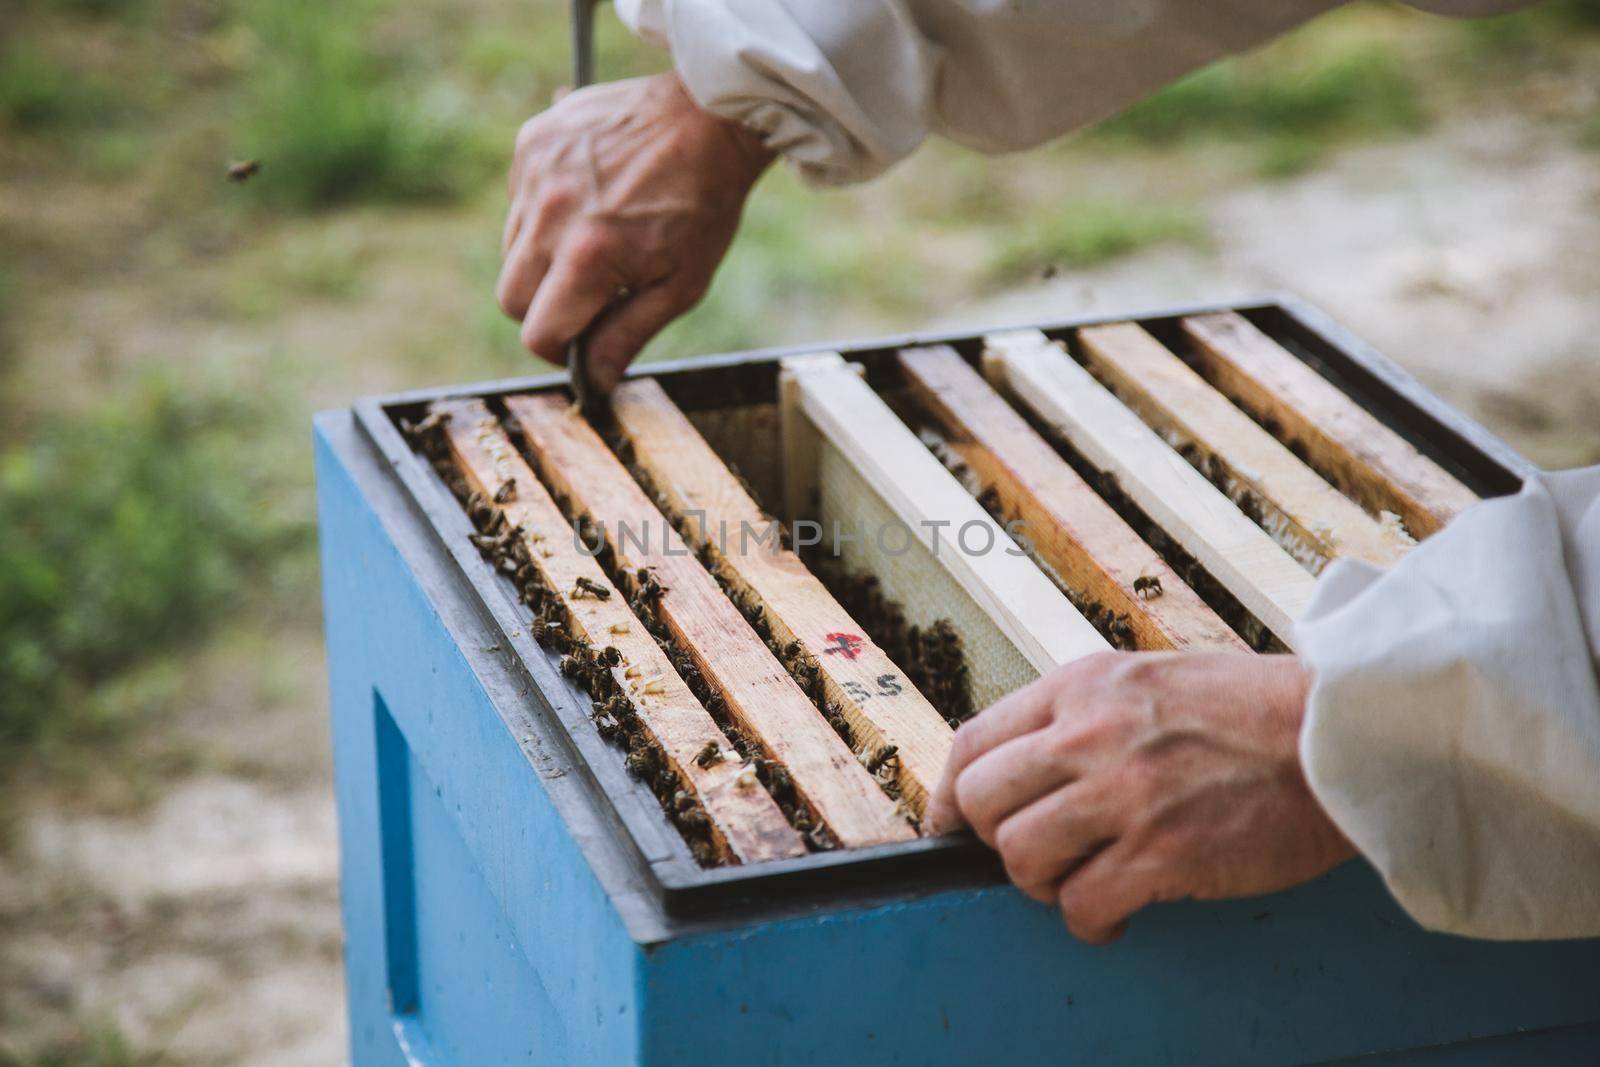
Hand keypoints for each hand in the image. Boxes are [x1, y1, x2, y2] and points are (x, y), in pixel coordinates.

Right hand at [498, 72, 772, 390]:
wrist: (708, 118)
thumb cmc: (703, 206)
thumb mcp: (681, 285)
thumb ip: (628, 335)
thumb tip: (593, 382)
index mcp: (588, 258)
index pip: (537, 334)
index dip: (560, 348)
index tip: (583, 339)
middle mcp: (550, 216)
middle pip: (511, 298)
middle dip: (545, 308)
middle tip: (591, 292)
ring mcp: (535, 174)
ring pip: (511, 250)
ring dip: (543, 259)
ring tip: (596, 237)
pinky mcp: (533, 142)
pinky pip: (518, 200)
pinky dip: (543, 211)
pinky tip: (589, 198)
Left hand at [925, 651, 1353, 943]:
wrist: (1342, 735)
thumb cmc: (1255, 708)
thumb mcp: (1151, 678)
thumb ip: (1087, 712)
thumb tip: (1028, 764)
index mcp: (1083, 686)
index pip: (974, 741)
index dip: (951, 794)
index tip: (953, 823)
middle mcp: (1090, 735)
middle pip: (981, 801)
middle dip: (993, 839)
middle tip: (1036, 854)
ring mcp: (1125, 794)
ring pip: (1020, 856)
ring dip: (1043, 883)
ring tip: (1083, 880)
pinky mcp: (1163, 852)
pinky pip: (1081, 905)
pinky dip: (1090, 922)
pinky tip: (1118, 914)